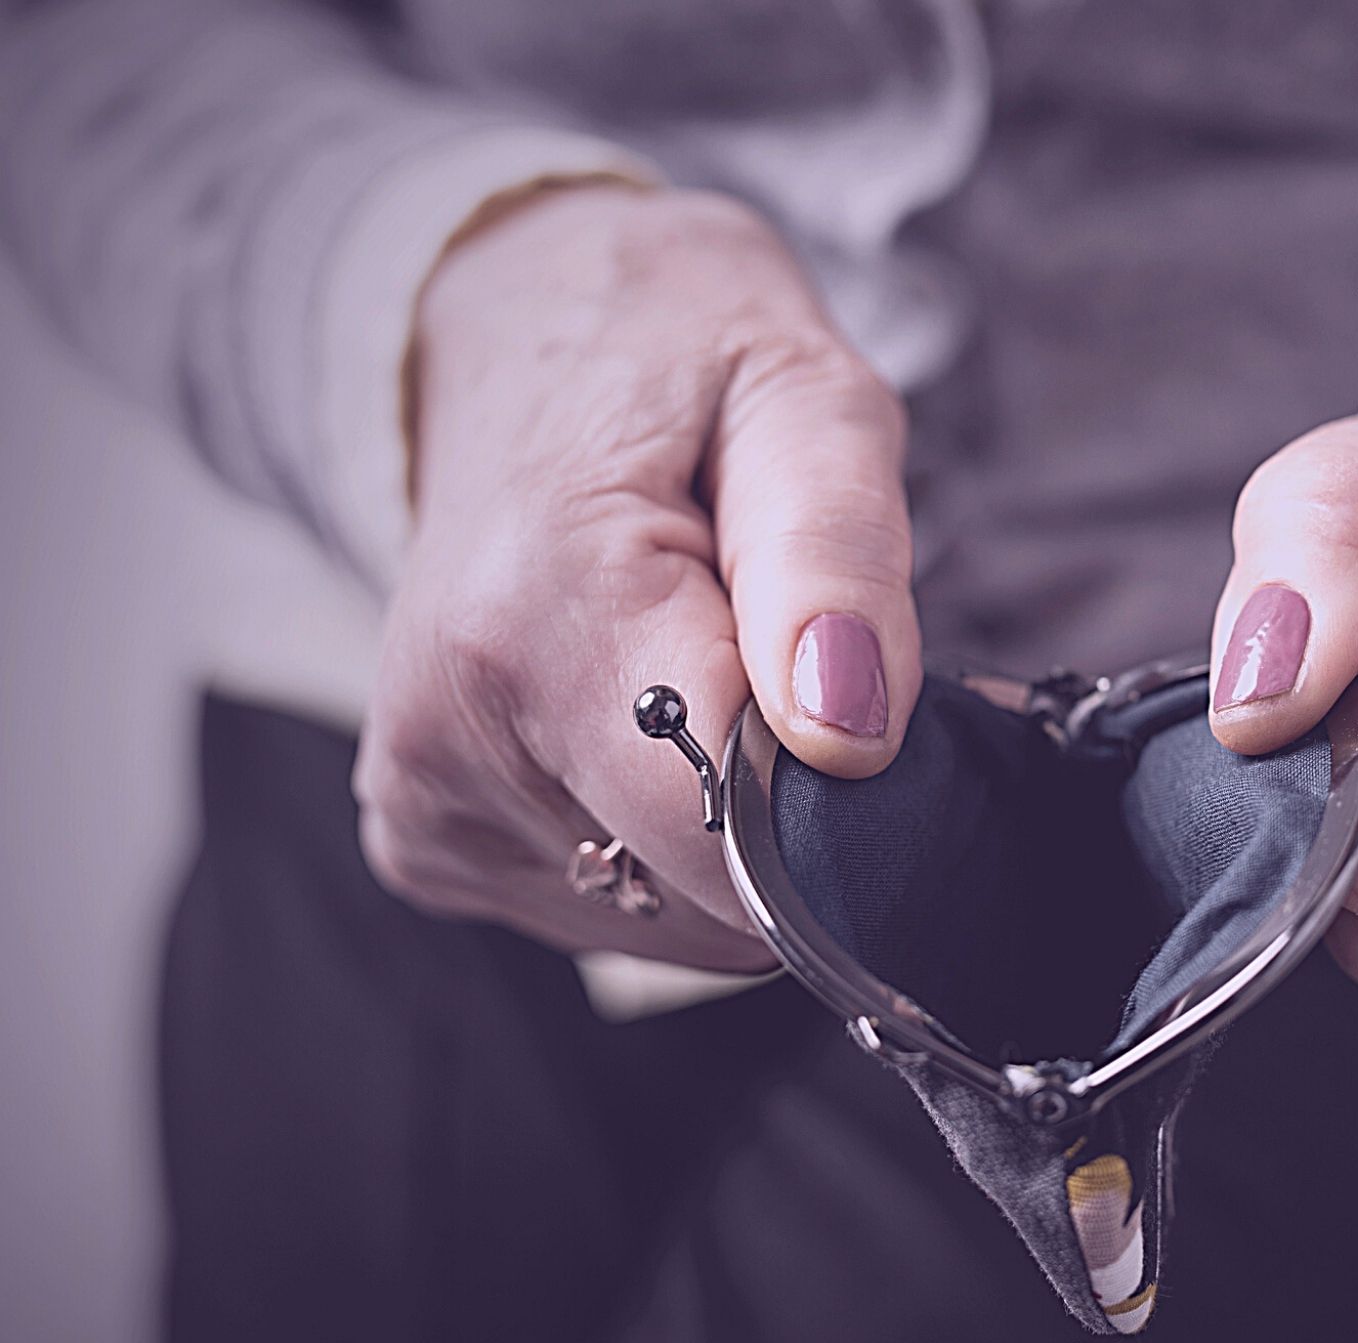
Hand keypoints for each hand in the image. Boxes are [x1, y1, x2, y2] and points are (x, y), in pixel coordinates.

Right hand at [355, 186, 919, 969]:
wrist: (524, 340)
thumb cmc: (679, 359)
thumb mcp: (804, 401)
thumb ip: (833, 565)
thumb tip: (851, 737)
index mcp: (534, 615)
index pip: (735, 834)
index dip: (844, 806)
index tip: (867, 709)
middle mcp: (447, 730)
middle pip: (709, 892)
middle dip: (796, 810)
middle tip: (793, 662)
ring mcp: (420, 798)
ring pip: (670, 916)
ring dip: (732, 828)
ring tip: (710, 669)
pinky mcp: (422, 839)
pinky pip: (612, 907)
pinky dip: (665, 843)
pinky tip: (648, 720)